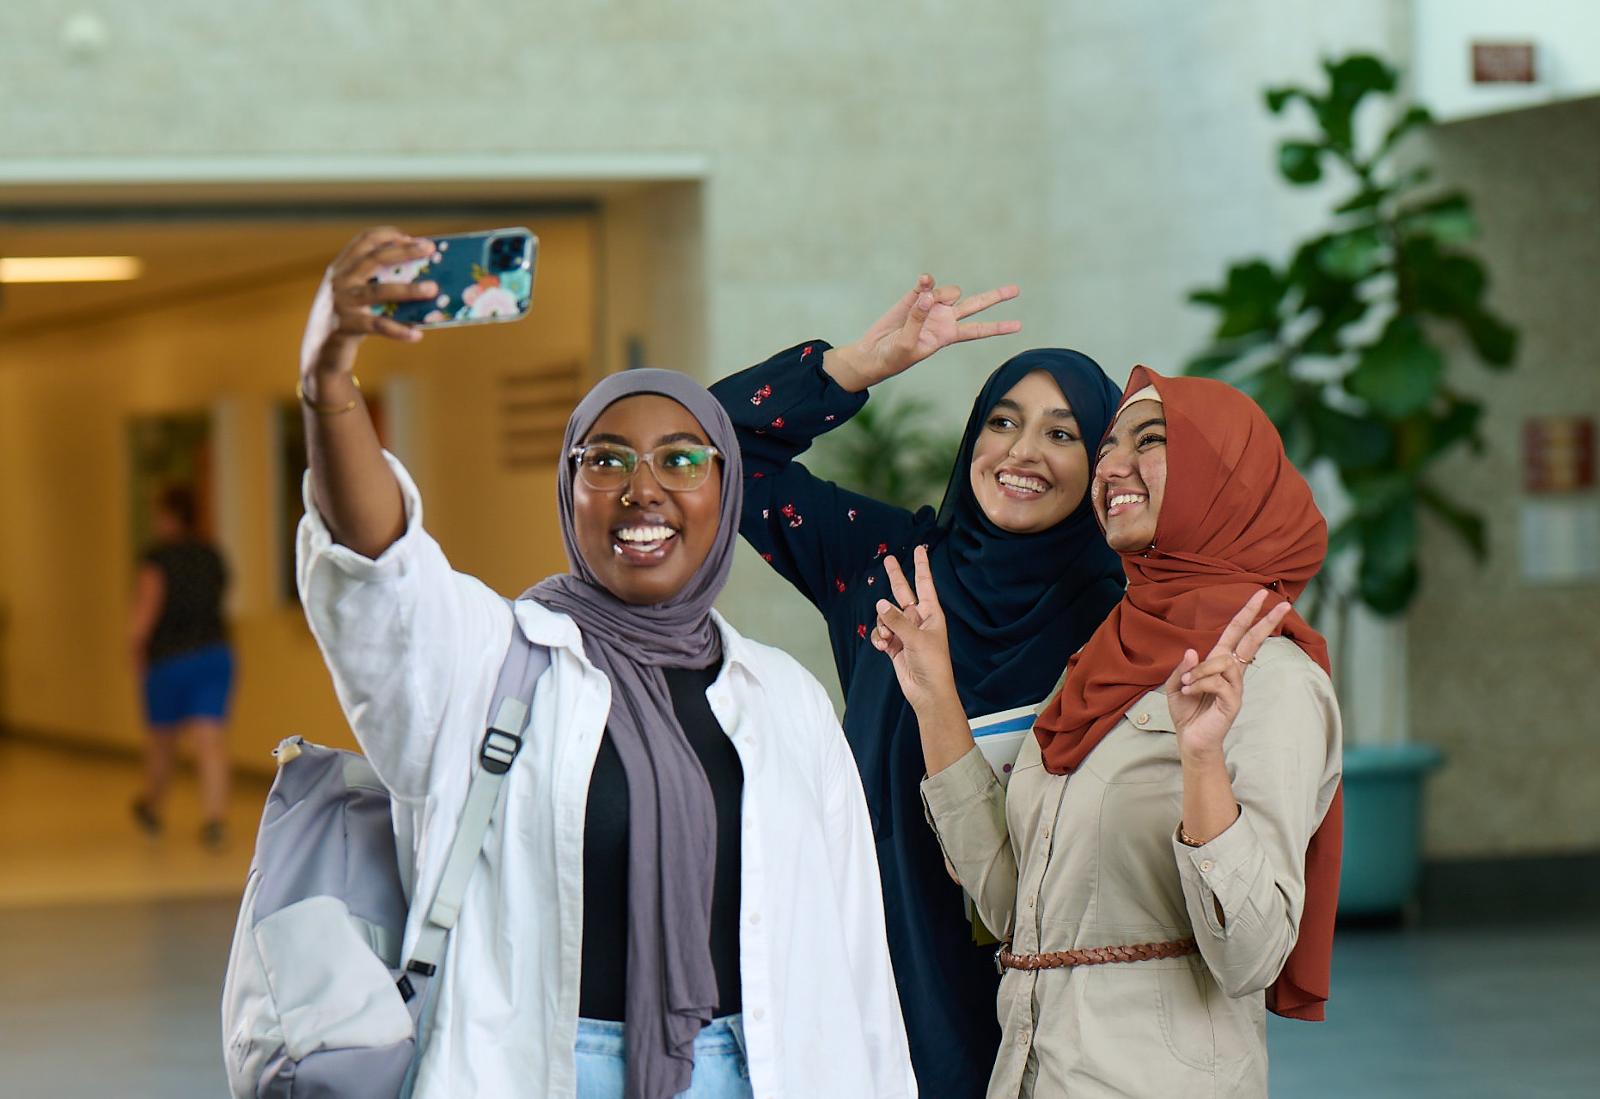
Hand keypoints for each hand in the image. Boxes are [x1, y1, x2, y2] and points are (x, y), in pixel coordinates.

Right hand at [299, 227, 439, 379]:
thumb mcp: (354, 293)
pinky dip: (399, 330)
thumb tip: (422, 278)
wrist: (320, 350)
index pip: (364, 240)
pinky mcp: (346, 326)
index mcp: (342, 267)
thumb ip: (375, 281)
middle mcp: (339, 280)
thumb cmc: (347, 318)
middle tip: (429, 249)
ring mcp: (342, 302)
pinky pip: (378, 325)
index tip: (412, 237)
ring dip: (408, 290)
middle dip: (404, 251)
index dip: (389, 235)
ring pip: (379, 291)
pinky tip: (417, 334)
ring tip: (433, 289)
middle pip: (375, 259)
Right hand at [827, 274, 1020, 391]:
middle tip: (1016, 290)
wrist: (872, 353)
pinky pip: (927, 284)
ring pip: (949, 291)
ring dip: (940, 294)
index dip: (997, 327)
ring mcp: (930, 306)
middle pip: (975, 306)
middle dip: (995, 297)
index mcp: (947, 336)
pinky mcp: (914, 296)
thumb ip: (919, 319)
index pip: (977, 331)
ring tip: (922, 302)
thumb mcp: (908, 343)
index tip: (1018, 326)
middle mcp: (944, 319)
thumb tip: (928, 294)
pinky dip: (927, 282)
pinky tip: (924, 281)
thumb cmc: (893, 357)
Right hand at [871, 546, 959, 714]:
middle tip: (888, 559)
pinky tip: (882, 645)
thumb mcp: (916, 638)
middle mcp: (918, 620)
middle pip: (903, 592)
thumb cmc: (932, 664)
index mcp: (931, 614)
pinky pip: (881, 632)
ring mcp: (905, 632)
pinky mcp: (895, 645)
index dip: (921, 566)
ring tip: (888, 637)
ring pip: (886, 616)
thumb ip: (896, 620)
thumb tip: (880, 603)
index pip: (925, 584)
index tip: (920, 549)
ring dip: (883, 624)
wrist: (927, 692)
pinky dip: (879, 637)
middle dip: (895, 577)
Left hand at [1163, 590, 1293, 761]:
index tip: (1262, 594)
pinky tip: (1189, 691)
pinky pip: (1219, 682)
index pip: (1237, 633)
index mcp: (1219, 662)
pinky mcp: (1234, 702)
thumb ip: (1183, 667)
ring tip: (1187, 684)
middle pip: (1252, 640)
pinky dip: (1200, 684)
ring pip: (1225, 662)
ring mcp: (1236, 687)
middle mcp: (1232, 671)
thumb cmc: (1187, 710)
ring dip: (1202, 670)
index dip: (1248, 613)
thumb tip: (1192, 651)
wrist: (1190, 739)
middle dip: (1265, 621)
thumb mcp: (1176, 684)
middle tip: (1282, 603)